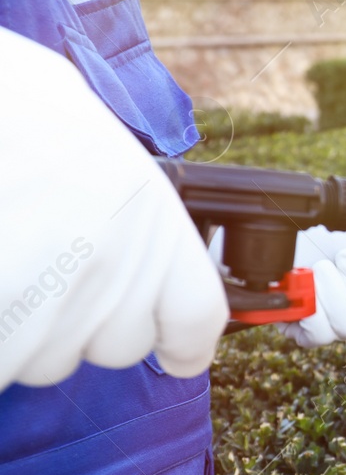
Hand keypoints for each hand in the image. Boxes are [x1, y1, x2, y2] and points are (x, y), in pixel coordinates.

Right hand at [0, 28, 227, 389]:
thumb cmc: (18, 109)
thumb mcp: (98, 145)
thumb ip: (132, 212)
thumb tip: (136, 247)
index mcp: (150, 213)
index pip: (197, 313)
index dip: (188, 343)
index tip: (180, 355)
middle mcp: (114, 260)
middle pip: (118, 347)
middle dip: (87, 326)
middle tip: (49, 275)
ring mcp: (54, 294)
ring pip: (50, 360)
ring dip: (27, 333)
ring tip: (11, 265)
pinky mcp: (4, 314)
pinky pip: (6, 365)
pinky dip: (0, 345)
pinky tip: (3, 290)